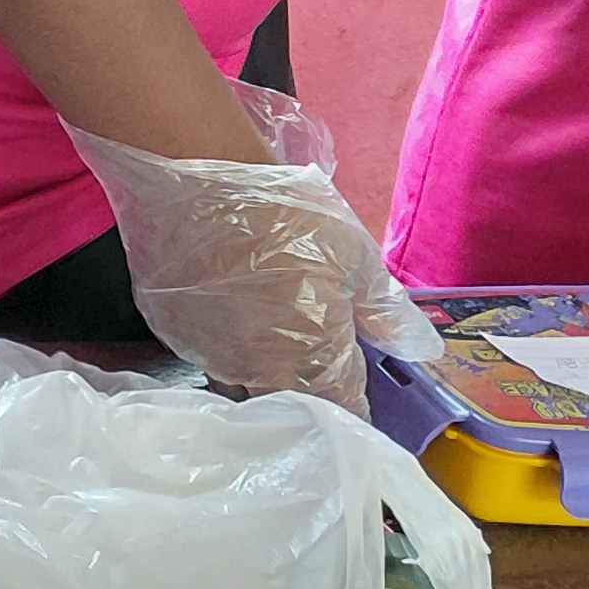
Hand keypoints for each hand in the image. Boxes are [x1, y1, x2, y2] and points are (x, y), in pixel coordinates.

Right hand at [70, 86, 434, 414]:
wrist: (196, 178)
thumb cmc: (287, 216)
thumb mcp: (354, 258)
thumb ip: (385, 314)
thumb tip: (422, 352)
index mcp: (309, 360)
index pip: (338, 410)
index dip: (351, 406)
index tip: (355, 390)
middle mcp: (253, 372)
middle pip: (280, 402)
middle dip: (297, 390)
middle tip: (306, 351)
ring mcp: (203, 351)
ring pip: (235, 375)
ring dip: (254, 362)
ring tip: (260, 316)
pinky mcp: (166, 327)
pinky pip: (200, 345)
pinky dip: (217, 334)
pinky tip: (220, 296)